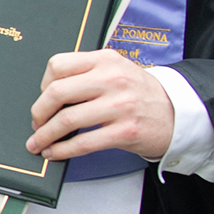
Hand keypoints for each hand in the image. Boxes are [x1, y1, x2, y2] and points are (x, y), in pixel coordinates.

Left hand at [27, 49, 172, 162]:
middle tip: (36, 123)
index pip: (58, 65)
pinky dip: (62, 150)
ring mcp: (120, 105)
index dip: (42, 84)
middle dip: (38, 112)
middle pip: (57, 92)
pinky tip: (55, 152)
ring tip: (38, 142)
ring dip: (45, 135)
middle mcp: (112, 79)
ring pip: (67, 119)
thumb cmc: (140, 93)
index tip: (41, 98)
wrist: (177, 113)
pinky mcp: (125, 131)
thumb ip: (86, 74)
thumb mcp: (116, 70)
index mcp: (106, 60)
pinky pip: (83, 143)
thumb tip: (48, 95)